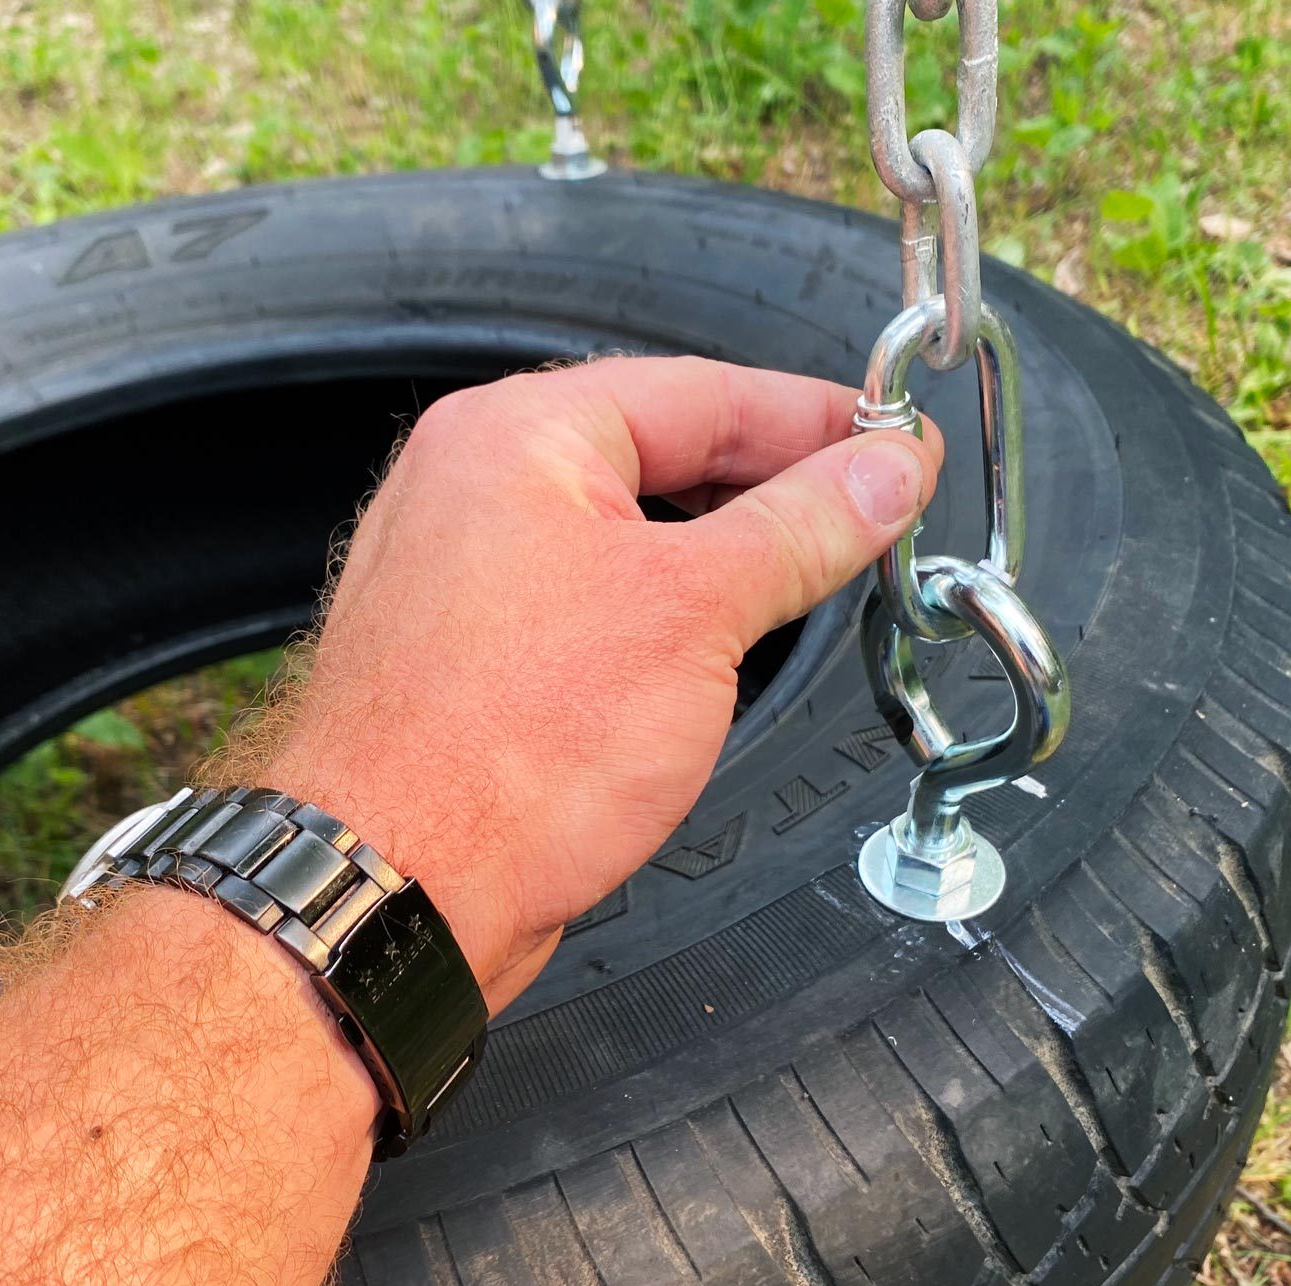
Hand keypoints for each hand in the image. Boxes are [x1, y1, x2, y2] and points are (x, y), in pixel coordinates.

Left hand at [258, 357, 941, 1008]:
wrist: (395, 887)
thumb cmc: (499, 753)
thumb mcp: (693, 614)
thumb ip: (800, 529)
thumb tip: (882, 473)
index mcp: (516, 438)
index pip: (701, 392)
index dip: (814, 419)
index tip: (894, 446)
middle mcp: (478, 492)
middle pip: (662, 458)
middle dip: (775, 489)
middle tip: (872, 513)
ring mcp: (469, 578)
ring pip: (628, 540)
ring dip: (723, 559)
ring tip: (811, 580)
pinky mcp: (475, 660)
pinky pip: (593, 607)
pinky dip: (664, 617)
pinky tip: (715, 651)